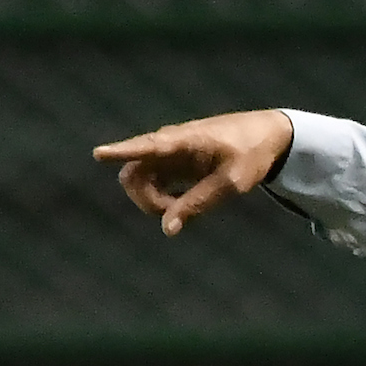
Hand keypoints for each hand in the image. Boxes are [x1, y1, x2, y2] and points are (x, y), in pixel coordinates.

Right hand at [93, 109, 294, 235]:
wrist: (266, 136)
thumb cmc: (251, 155)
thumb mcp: (231, 183)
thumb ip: (199, 204)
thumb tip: (167, 230)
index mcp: (186, 141)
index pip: (149, 146)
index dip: (123, 151)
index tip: (99, 154)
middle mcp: (169, 144)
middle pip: (134, 172)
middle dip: (143, 198)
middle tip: (172, 212)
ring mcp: (168, 153)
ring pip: (139, 179)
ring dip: (151, 200)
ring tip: (180, 209)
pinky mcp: (172, 162)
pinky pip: (151, 182)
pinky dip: (160, 198)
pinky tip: (180, 204)